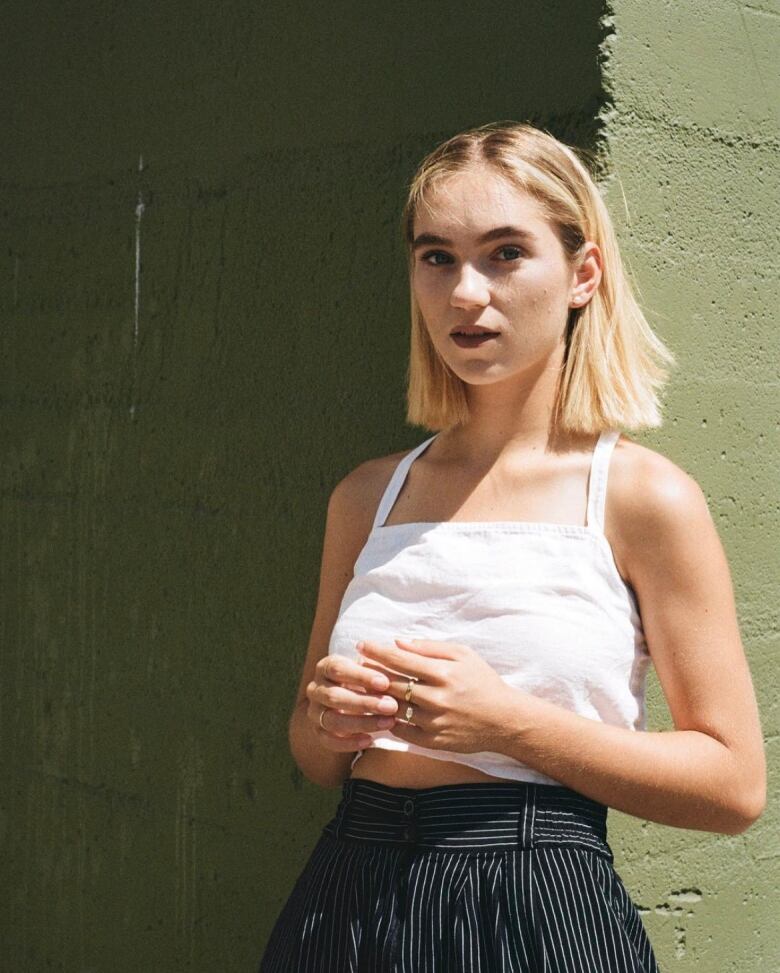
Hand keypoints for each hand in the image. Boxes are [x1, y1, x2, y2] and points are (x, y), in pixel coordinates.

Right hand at [305, 653, 398, 752]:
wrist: (351, 699)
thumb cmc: (365, 677)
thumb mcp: (369, 669)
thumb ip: (377, 669)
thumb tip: (394, 672)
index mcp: (325, 667)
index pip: (338, 669)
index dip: (361, 676)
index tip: (385, 682)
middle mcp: (315, 689)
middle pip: (334, 696)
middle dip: (365, 702)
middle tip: (392, 706)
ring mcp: (314, 712)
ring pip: (332, 720)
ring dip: (362, 722)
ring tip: (388, 722)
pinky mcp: (318, 732)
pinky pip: (329, 741)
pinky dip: (349, 743)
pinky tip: (370, 740)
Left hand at [357, 638, 515, 753]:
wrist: (505, 720)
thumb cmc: (483, 681)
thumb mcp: (463, 655)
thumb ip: (430, 647)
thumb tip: (398, 642)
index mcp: (443, 673)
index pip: (401, 659)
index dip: (377, 651)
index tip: (361, 645)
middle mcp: (437, 698)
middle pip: (392, 684)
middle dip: (370, 674)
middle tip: (353, 666)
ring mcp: (434, 722)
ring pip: (394, 709)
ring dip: (374, 698)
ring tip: (360, 688)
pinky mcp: (434, 742)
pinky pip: (402, 732)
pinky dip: (388, 721)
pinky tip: (378, 712)